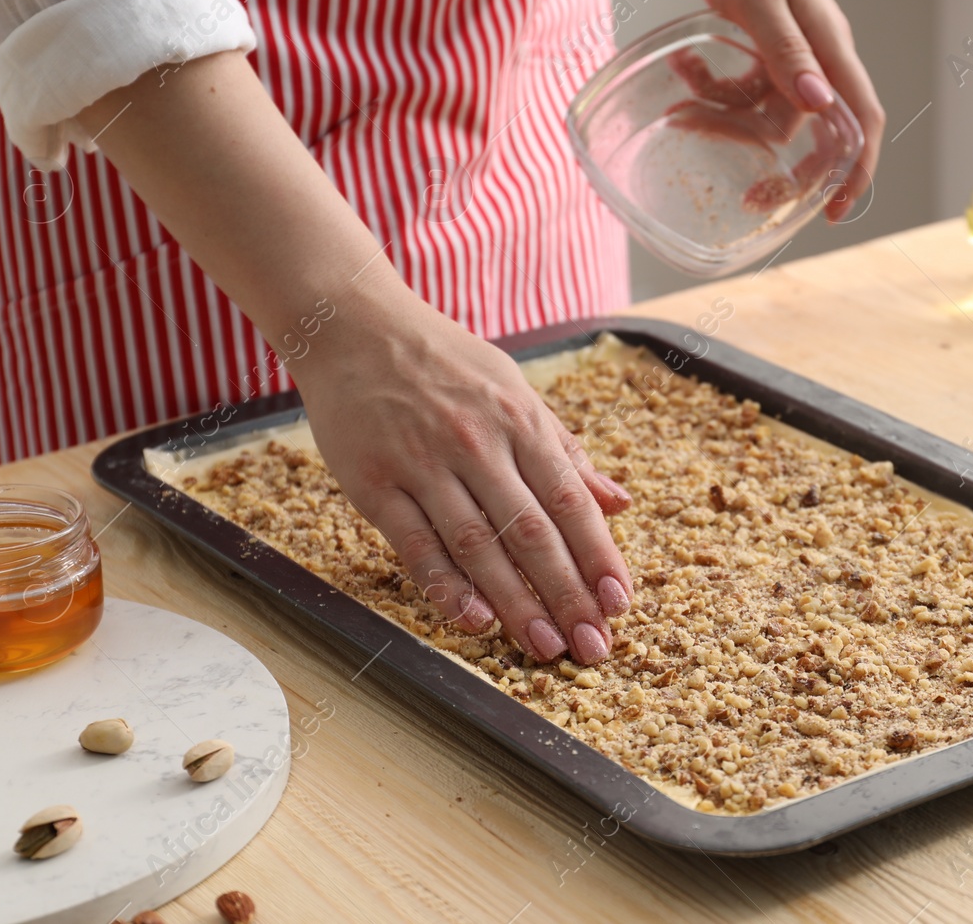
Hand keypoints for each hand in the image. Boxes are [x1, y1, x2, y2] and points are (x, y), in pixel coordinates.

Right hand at [292, 286, 634, 664]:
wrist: (353, 325)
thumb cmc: (444, 361)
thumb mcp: (515, 389)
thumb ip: (564, 450)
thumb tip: (618, 501)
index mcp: (519, 420)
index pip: (569, 500)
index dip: (597, 556)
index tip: (619, 603)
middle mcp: (477, 443)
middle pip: (531, 532)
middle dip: (566, 594)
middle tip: (592, 646)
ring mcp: (424, 464)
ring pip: (478, 546)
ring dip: (515, 603)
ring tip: (544, 647)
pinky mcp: (375, 483)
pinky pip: (416, 543)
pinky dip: (445, 585)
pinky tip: (472, 619)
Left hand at [641, 0, 885, 220]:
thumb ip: (785, 52)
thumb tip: (817, 105)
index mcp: (829, 46)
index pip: (860, 120)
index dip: (855, 171)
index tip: (837, 211)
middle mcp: (816, 57)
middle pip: (810, 132)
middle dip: (778, 165)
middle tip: (746, 194)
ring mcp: (788, 55)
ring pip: (765, 115)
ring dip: (725, 120)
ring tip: (682, 110)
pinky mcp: (760, 50)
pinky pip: (742, 91)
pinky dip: (713, 92)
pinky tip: (684, 76)